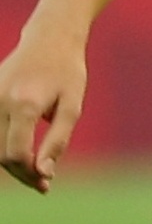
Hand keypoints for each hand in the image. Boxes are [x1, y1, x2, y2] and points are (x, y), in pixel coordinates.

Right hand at [0, 28, 87, 192]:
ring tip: (34, 173)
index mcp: (25, 104)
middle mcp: (0, 102)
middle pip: (1, 154)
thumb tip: (44, 172)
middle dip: (21, 173)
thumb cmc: (67, 72)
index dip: (29, 173)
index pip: (16, 153)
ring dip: (10, 163)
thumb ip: (58, 140)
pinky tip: (23, 156)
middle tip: (43, 184)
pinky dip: (3, 147)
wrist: (49, 40)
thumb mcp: (72, 105)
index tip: (46, 184)